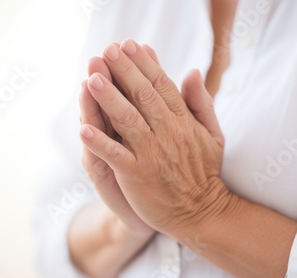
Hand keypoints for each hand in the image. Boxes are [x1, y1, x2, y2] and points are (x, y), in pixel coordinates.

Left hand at [80, 40, 233, 234]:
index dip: (144, 64)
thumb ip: (201, 102)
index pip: (162, 84)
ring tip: (91, 80)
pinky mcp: (137, 175)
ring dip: (108, 100)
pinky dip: (100, 143)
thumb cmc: (203, 172)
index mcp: (183, 121)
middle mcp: (167, 133)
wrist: (202, 213)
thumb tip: (193, 70)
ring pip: (127, 121)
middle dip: (123, 71)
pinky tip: (83, 129)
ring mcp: (151, 154)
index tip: (129, 45)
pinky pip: (116, 156)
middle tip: (107, 51)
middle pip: (142, 96)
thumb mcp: (213, 134)